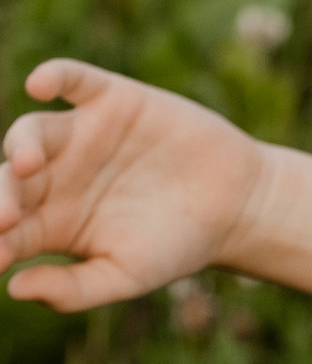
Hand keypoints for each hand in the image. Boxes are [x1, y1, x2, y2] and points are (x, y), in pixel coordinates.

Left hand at [0, 61, 265, 312]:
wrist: (236, 206)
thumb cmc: (177, 247)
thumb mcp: (126, 276)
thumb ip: (73, 288)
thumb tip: (14, 288)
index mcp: (49, 221)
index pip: (6, 230)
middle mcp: (54, 175)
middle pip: (9, 181)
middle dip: (0, 197)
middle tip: (4, 218)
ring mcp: (79, 134)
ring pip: (31, 132)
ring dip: (21, 146)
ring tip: (28, 166)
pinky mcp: (109, 100)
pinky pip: (71, 79)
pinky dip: (53, 75)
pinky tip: (38, 85)